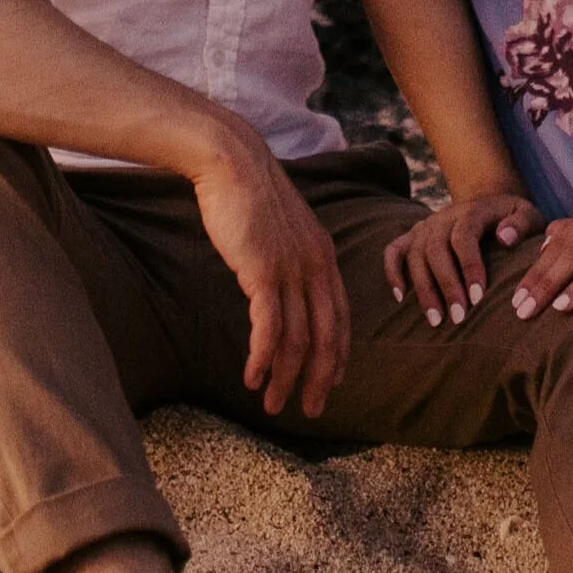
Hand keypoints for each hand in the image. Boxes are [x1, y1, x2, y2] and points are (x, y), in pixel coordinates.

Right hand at [190, 135, 351, 418]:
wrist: (232, 162)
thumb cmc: (248, 193)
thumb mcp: (280, 228)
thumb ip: (289, 256)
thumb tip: (278, 284)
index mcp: (323, 256)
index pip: (340, 317)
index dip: (338, 355)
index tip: (331, 382)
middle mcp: (315, 267)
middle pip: (327, 337)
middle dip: (320, 379)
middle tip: (310, 410)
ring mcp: (292, 270)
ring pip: (298, 340)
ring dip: (285, 378)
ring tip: (272, 403)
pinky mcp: (263, 273)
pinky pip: (269, 329)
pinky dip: (262, 359)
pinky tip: (252, 377)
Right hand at [383, 191, 542, 327]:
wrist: (490, 203)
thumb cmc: (513, 219)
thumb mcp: (528, 214)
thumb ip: (521, 224)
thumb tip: (505, 238)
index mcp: (472, 210)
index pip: (464, 235)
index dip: (469, 266)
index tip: (478, 298)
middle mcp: (444, 217)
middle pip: (435, 248)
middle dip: (446, 285)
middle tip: (458, 318)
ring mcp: (425, 226)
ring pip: (415, 254)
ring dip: (423, 288)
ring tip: (436, 320)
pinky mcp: (413, 236)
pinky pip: (393, 251)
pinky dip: (393, 272)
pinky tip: (400, 298)